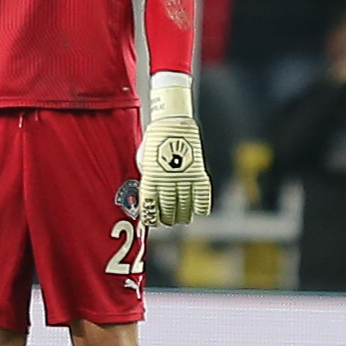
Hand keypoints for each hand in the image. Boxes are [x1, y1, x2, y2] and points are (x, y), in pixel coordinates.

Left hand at [138, 74, 211, 227]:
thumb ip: (147, 179)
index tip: (152, 222)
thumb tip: (150, 197)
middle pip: (167, 209)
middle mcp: (167, 181)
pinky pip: (201, 198)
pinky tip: (197, 211)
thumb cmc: (155, 141)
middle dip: (166, 219)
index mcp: (150, 177)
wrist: (174, 123)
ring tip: (181, 219)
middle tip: (167, 222)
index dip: (151, 218)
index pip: (150, 206)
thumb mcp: (144, 160)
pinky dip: (200, 208)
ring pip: (184, 207)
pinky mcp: (198, 174)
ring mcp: (184, 178)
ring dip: (182, 217)